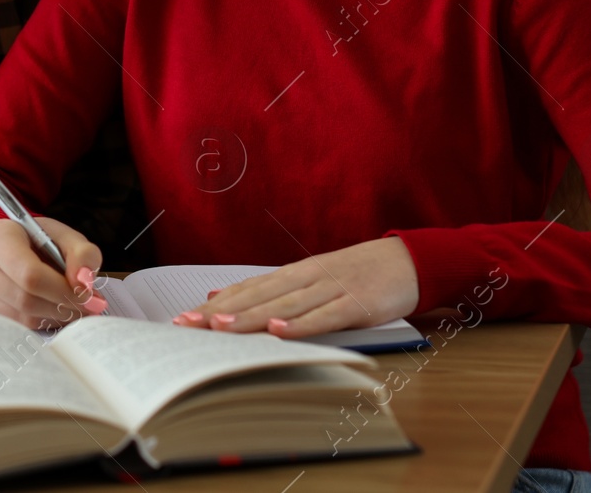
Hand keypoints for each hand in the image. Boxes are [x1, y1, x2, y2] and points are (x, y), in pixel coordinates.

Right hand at [0, 217, 106, 330]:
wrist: (12, 244)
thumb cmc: (38, 239)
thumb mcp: (64, 236)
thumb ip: (82, 254)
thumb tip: (83, 284)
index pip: (30, 275)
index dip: (63, 290)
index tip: (89, 297)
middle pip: (26, 299)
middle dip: (63, 306)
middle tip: (90, 307)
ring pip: (22, 317)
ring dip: (55, 316)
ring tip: (75, 308)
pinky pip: (17, 325)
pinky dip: (43, 321)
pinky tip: (55, 310)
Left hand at [176, 237, 418, 336]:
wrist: (406, 260)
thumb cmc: (355, 274)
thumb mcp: (309, 277)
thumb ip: (268, 289)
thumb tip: (221, 296)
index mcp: (293, 274)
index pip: (246, 290)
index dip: (214, 305)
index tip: (183, 318)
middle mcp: (306, 278)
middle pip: (257, 297)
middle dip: (220, 313)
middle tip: (187, 326)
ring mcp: (331, 289)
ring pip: (284, 305)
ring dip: (251, 317)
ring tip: (221, 327)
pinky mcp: (356, 303)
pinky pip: (325, 316)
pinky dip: (302, 324)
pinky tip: (280, 330)